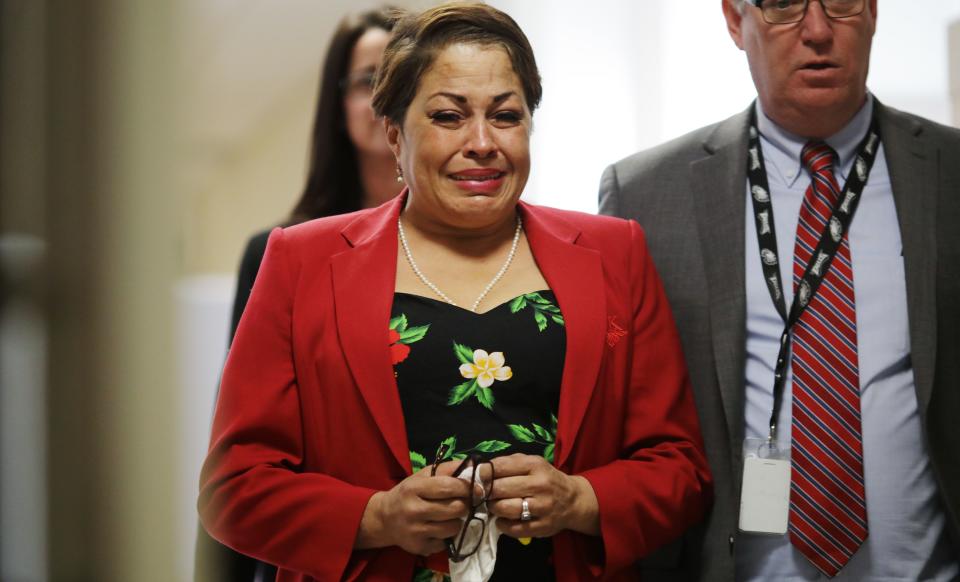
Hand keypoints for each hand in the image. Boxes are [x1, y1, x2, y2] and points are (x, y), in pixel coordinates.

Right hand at [356, 460, 471, 554]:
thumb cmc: (408, 493)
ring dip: (457, 520)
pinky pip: (446, 542)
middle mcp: (413, 510)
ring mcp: (416, 531)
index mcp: (414, 488)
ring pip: (453, 527)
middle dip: (464, 504)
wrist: (384, 518)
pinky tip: (439, 528)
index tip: (477, 489)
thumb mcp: (422, 476)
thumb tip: (474, 465)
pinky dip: (447, 535)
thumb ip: (447, 469)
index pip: (448, 487)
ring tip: (450, 516)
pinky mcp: (420, 547)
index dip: (466, 488)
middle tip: (462, 502)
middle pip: (455, 508)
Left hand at [487, 454, 599, 538]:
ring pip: (505, 508)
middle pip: (499, 488)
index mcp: (535, 465)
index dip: (483, 473)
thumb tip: (479, 469)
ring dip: (493, 508)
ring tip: (494, 506)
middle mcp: (540, 485)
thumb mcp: (531, 463)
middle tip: (483, 494)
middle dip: (486, 492)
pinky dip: (502, 525)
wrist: (572, 500)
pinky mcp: (543, 527)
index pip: (500, 467)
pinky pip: (514, 528)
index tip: (476, 478)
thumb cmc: (545, 479)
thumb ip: (507, 463)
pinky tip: (502, 520)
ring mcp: (542, 507)